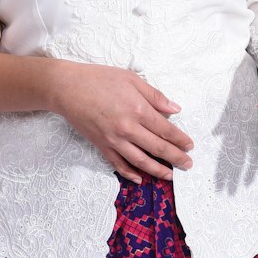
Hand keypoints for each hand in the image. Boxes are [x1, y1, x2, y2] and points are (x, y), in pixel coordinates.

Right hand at [48, 61, 193, 182]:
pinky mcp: (101, 145)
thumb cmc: (100, 79)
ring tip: (170, 176)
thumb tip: (175, 108)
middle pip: (157, 148)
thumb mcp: (132, 79)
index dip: (180, 140)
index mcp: (138, 110)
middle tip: (187, 165)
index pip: (166, 130)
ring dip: (157, 170)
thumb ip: (155, 96)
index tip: (190, 145)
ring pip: (140, 160)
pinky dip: (129, 173)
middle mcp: (128, 128)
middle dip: (175, 158)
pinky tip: (140, 178)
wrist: (67, 88)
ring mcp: (114, 139)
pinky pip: (118, 163)